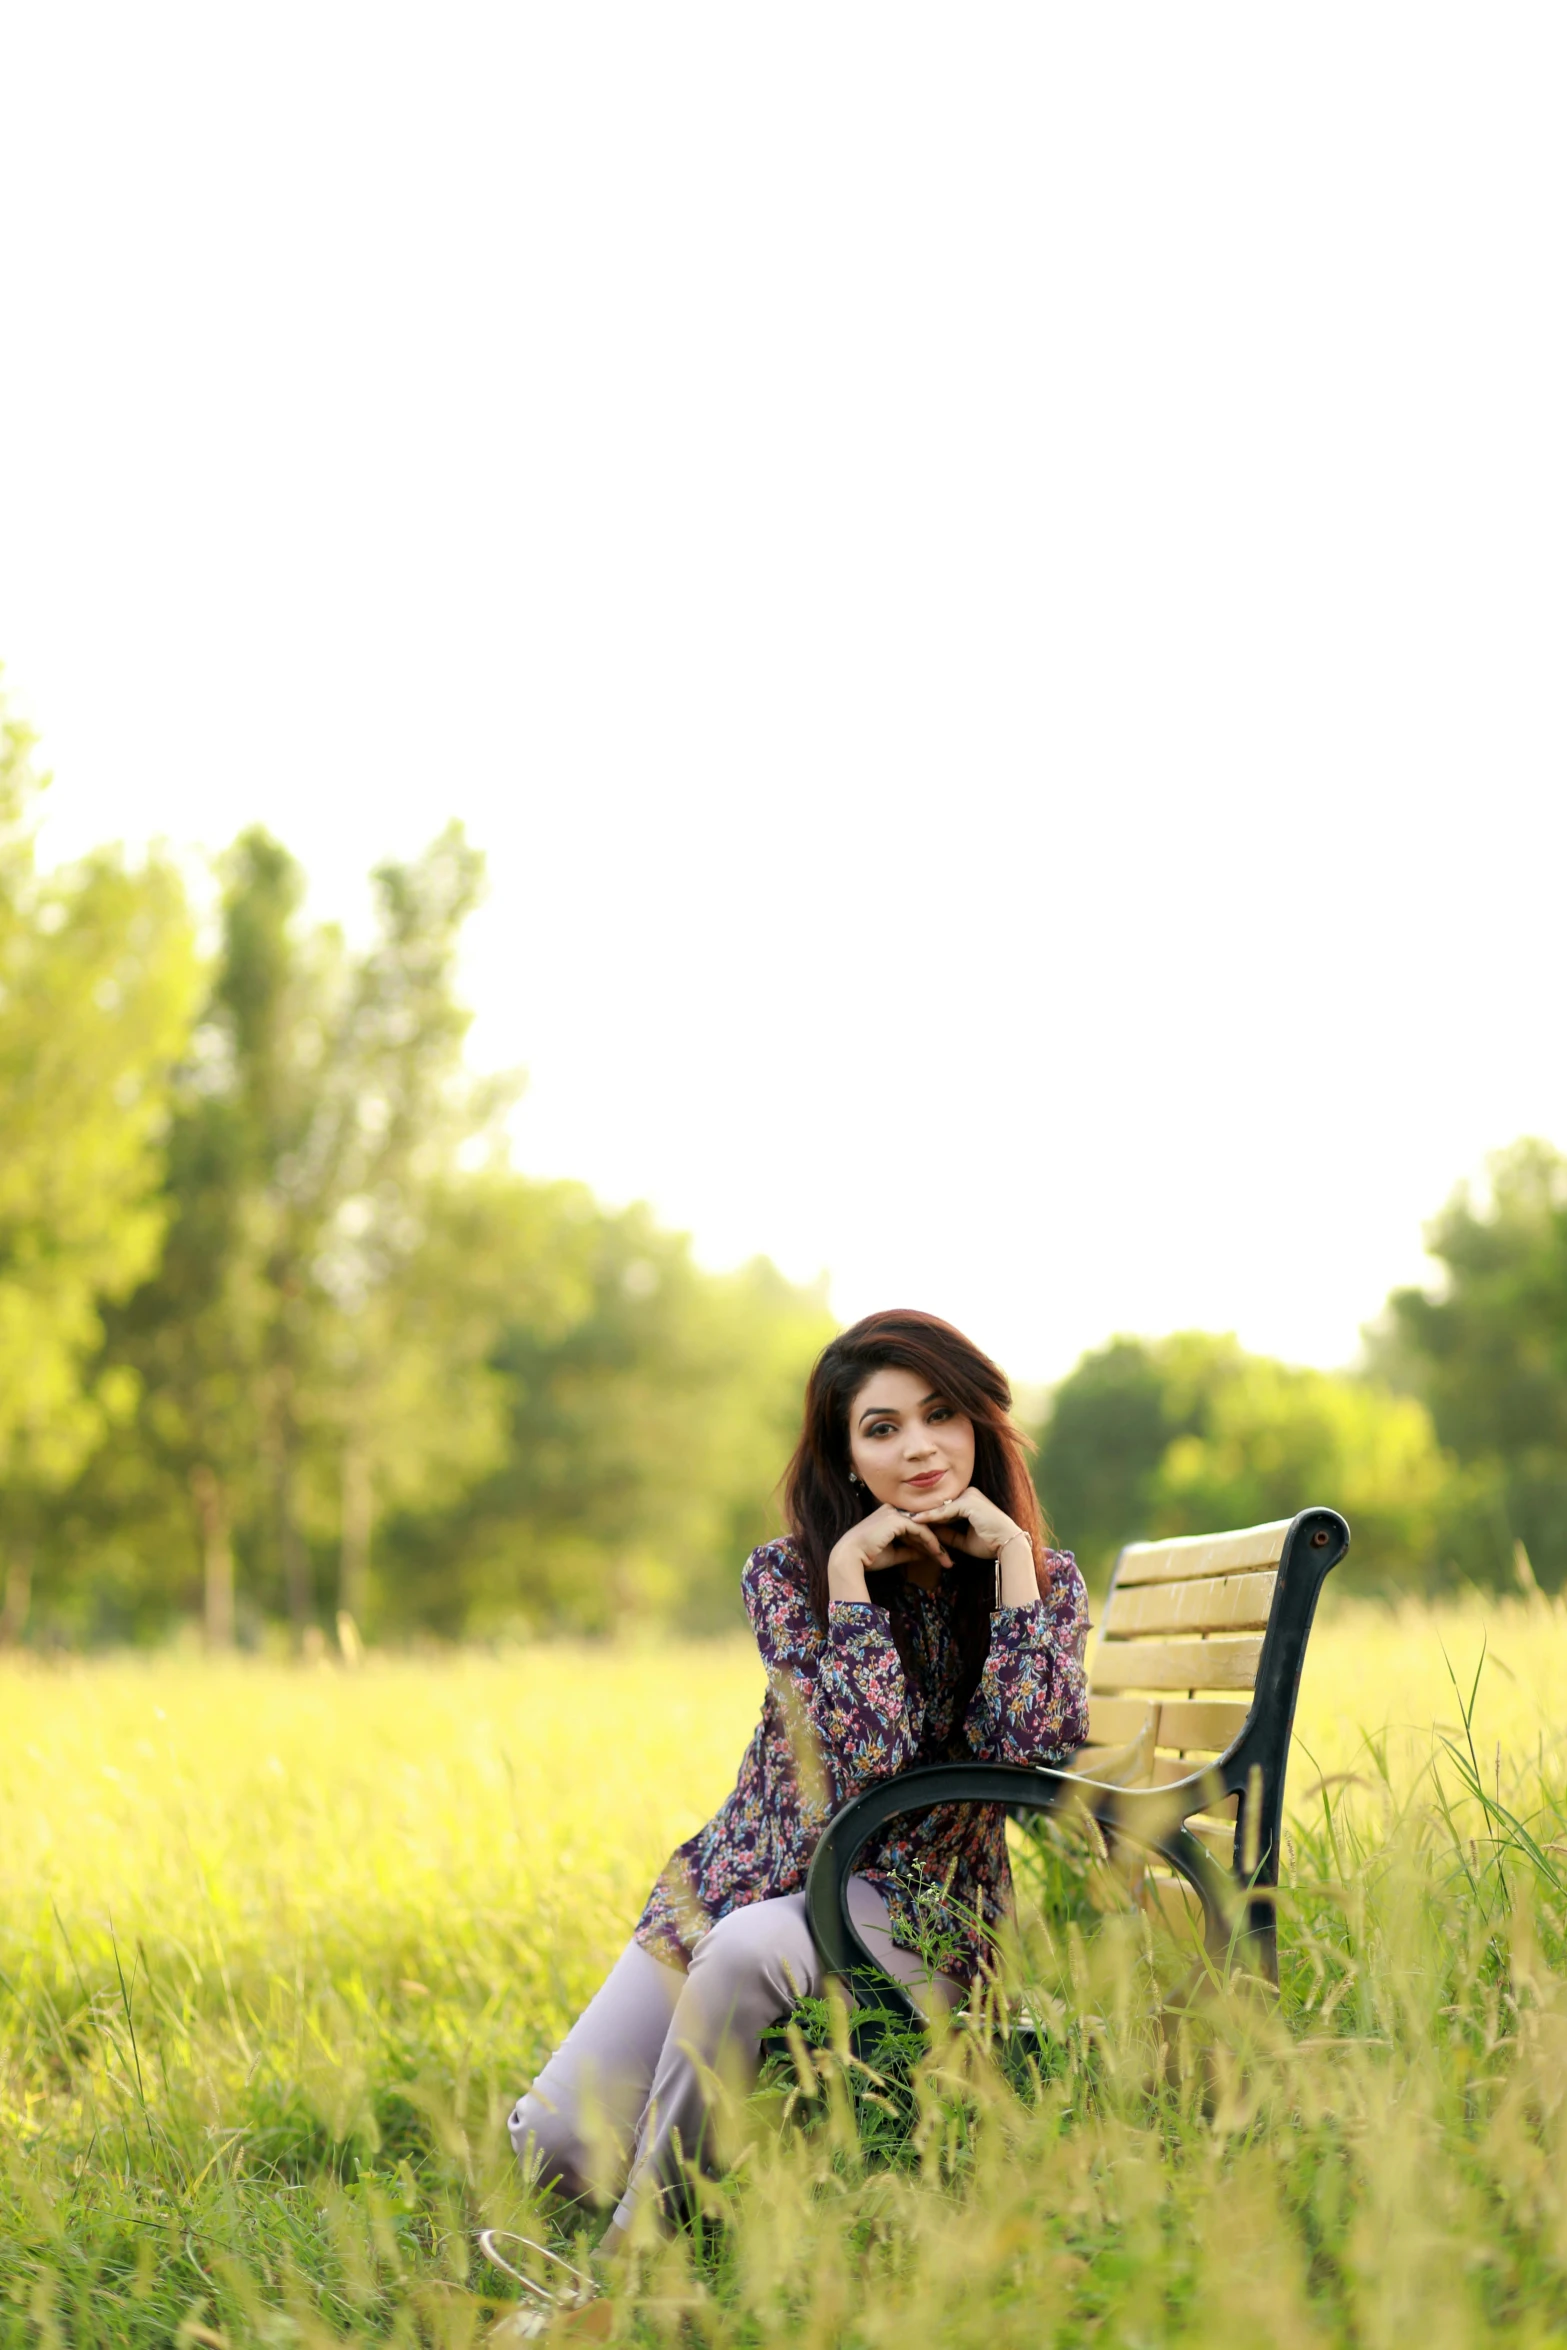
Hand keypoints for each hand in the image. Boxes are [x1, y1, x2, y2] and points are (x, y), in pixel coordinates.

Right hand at [827, 1504, 952, 1603]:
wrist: (850, 1557)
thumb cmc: (868, 1557)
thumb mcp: (894, 1554)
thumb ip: (910, 1551)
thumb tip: (925, 1554)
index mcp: (890, 1515)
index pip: (915, 1526)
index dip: (928, 1541)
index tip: (940, 1555)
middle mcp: (893, 1510)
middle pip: (922, 1525)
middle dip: (936, 1543)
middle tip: (948, 1559)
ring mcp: (895, 1513)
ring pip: (924, 1528)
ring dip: (937, 1545)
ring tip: (947, 1560)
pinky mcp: (897, 1520)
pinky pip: (920, 1530)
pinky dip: (930, 1542)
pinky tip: (938, 1553)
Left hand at [909, 1486, 1037, 1605]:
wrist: (1008, 1545)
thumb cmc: (990, 1544)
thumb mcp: (963, 1540)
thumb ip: (948, 1534)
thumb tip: (931, 1534)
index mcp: (969, 1499)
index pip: (943, 1507)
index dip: (927, 1515)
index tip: (908, 1521)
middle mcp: (969, 1493)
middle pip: (940, 1505)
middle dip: (921, 1512)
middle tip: (899, 1516)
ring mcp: (969, 1496)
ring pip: (940, 1507)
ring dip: (922, 1514)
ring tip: (902, 1518)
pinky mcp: (968, 1502)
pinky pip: (944, 1512)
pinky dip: (930, 1517)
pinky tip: (916, 1521)